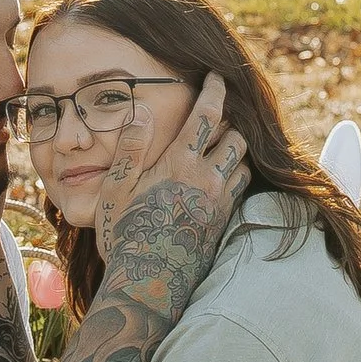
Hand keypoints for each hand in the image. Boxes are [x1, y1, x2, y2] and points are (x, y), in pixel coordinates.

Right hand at [91, 68, 245, 272]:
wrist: (147, 286)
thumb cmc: (124, 234)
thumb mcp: (116, 189)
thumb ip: (131, 148)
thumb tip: (143, 110)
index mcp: (180, 163)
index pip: (206, 115)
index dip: (214, 90)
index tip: (217, 75)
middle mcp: (207, 179)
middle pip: (235, 136)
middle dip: (229, 121)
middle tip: (217, 113)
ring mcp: (219, 203)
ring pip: (243, 163)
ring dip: (236, 150)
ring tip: (221, 145)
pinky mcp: (223, 224)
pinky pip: (240, 190)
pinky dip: (236, 176)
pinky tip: (222, 180)